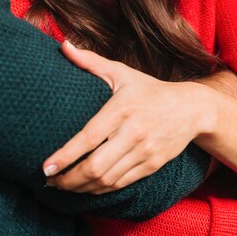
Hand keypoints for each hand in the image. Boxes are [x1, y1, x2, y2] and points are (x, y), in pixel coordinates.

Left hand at [43, 41, 208, 193]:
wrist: (191, 109)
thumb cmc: (149, 89)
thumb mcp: (121, 72)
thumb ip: (90, 61)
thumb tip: (64, 45)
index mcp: (121, 109)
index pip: (89, 138)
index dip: (66, 156)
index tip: (46, 166)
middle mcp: (133, 133)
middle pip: (96, 166)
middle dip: (68, 179)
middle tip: (49, 180)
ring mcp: (144, 152)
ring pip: (107, 180)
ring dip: (81, 188)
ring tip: (62, 185)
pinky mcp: (152, 165)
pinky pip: (121, 184)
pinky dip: (100, 190)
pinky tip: (86, 187)